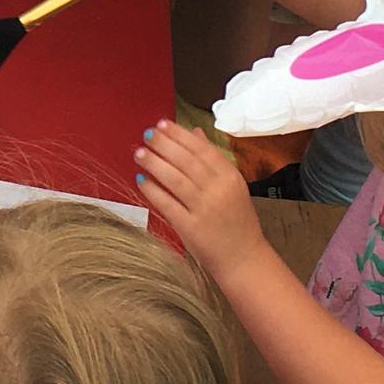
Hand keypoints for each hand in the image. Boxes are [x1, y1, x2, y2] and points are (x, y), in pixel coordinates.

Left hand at [133, 119, 263, 272]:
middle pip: (186, 160)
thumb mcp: (232, 185)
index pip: (201, 148)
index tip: (162, 124)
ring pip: (175, 179)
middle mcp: (218, 190)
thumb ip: (213, 159)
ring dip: (154, 163)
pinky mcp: (191, 228)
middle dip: (163, 144)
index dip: (179, 135)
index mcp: (230, 176)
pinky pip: (167, 204)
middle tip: (147, 134)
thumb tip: (194, 133)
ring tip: (139, 153)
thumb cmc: (237, 221)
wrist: (244, 258)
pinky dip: (153, 191)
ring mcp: (204, 209)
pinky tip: (142, 180)